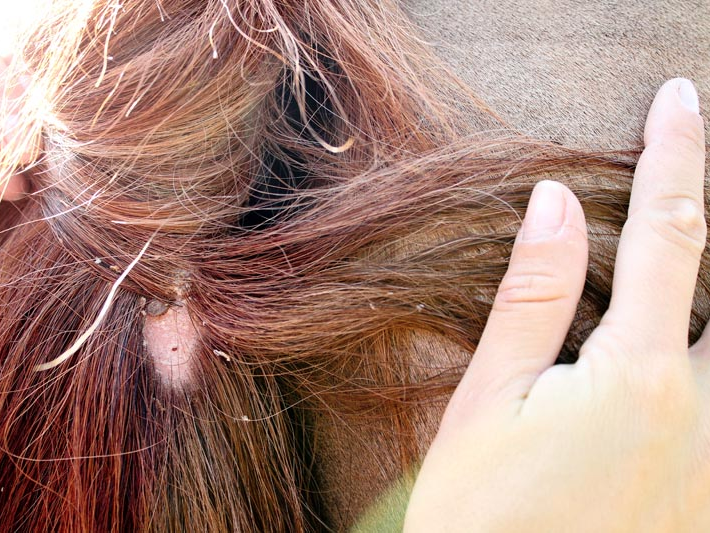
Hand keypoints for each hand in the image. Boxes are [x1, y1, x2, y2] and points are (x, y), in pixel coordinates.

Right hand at [405, 78, 707, 531]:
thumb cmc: (484, 513)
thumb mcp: (489, 401)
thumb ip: (532, 297)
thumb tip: (555, 203)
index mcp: (637, 377)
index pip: (669, 235)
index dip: (677, 157)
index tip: (681, 100)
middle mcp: (708, 413)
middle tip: (701, 160)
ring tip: (679, 269)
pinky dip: (708, 354)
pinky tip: (684, 341)